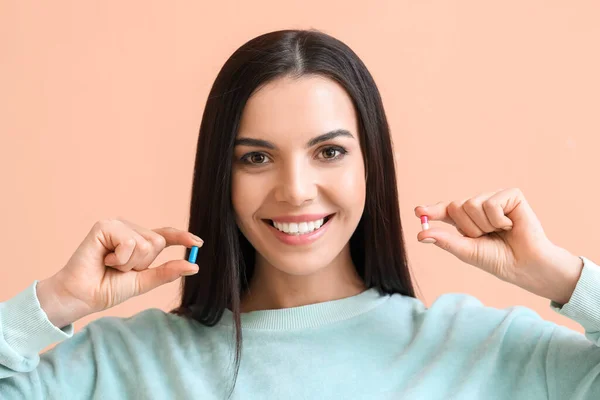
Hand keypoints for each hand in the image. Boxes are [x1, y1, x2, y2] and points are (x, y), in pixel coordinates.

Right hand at [38, 218, 203, 326]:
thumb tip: (194, 266)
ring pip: (146, 243)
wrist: (82, 296)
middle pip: (158, 242)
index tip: (198, 243)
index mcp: (139, 241)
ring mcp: (117, 225)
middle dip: (142, 263)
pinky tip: (104, 259)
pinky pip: (130, 241)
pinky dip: (120, 258)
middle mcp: (129, 229)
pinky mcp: (105, 225)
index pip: (165, 235)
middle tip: (120, 269)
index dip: (182, 238)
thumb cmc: (107, 288)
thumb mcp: (143, 281)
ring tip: (111, 265)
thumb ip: (167, 272)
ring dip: (130, 263)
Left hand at [414, 188, 582, 304]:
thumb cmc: (498, 259)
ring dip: (483, 225)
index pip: (445, 210)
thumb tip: (420, 235)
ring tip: (500, 232)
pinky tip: (510, 225)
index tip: (419, 212)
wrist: (525, 265)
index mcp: (466, 220)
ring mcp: (494, 198)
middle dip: (467, 227)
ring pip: (471, 204)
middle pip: (455, 206)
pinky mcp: (511, 195)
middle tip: (485, 237)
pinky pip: (490, 203)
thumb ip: (445, 240)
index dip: (432, 210)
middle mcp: (478, 206)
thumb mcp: (466, 251)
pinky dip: (498, 219)